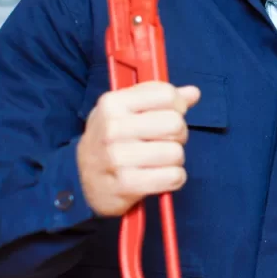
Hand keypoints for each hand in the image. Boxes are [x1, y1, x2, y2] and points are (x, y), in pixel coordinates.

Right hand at [77, 81, 200, 217]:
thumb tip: (193, 93)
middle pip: (175, 124)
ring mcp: (117, 158)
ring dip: (175, 159)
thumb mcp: (125, 110)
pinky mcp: (126, 184)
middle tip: (164, 141)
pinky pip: (173, 176)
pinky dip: (174, 178)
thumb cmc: (111, 139)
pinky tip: (160, 176)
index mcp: (112, 103)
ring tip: (159, 160)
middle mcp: (112, 128)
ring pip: (176, 152)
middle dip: (178, 134)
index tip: (169, 114)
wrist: (82, 179)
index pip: (166, 95)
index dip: (177, 106)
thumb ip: (159, 97)